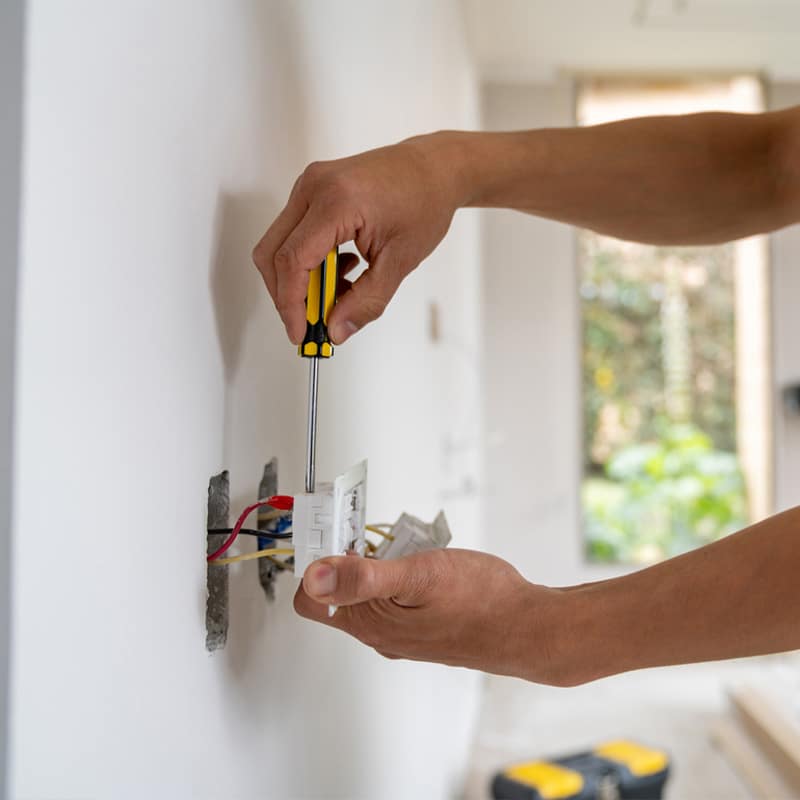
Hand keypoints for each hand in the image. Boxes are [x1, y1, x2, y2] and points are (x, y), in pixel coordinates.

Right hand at [252, 133, 462, 344]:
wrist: (434, 169)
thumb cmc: (424, 204)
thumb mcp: (399, 262)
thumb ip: (365, 302)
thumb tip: (335, 330)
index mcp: (337, 202)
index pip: (292, 261)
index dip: (290, 304)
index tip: (300, 332)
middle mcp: (314, 187)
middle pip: (272, 253)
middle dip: (287, 295)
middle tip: (313, 321)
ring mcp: (309, 185)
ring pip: (279, 245)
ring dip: (301, 278)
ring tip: (341, 290)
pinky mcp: (312, 189)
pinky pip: (294, 233)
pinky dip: (309, 261)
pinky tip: (342, 268)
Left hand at [293, 548, 566, 683]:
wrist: (529, 627)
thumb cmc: (481, 603)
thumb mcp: (417, 577)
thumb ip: (362, 577)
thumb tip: (313, 577)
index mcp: (370, 624)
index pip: (311, 600)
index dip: (315, 564)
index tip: (333, 535)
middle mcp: (381, 632)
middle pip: (339, 590)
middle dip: (351, 555)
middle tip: (376, 533)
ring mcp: (404, 630)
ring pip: (371, 589)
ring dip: (380, 560)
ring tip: (408, 545)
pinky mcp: (424, 623)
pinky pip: (397, 593)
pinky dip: (403, 570)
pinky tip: (427, 560)